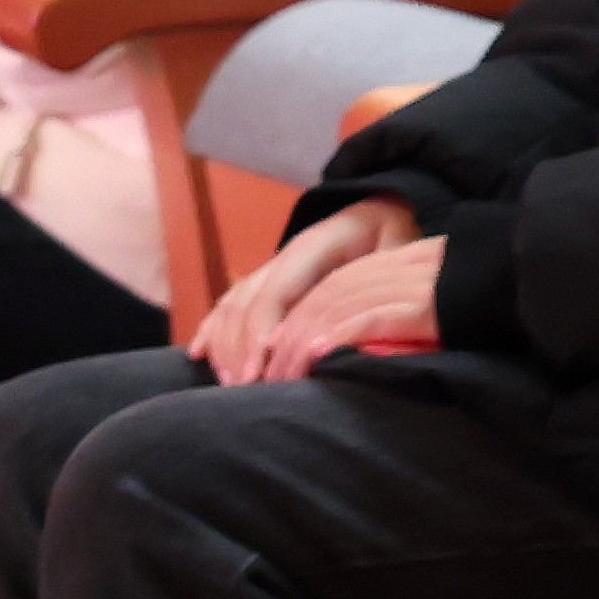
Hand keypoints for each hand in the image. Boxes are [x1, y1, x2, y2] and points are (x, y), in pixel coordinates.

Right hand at [189, 194, 419, 386]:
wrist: (389, 209)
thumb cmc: (398, 237)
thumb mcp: (397, 253)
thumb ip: (375, 286)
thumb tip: (352, 330)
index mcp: (317, 244)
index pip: (277, 291)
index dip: (261, 333)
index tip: (256, 373)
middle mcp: (287, 255)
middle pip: (248, 302)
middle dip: (240, 348)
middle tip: (242, 389)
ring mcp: (274, 266)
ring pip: (234, 303)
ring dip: (226, 344)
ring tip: (229, 383)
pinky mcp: (269, 278)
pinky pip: (232, 302)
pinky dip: (214, 328)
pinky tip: (199, 354)